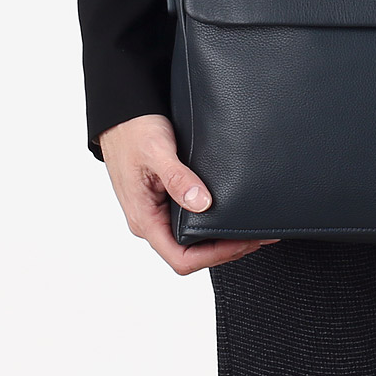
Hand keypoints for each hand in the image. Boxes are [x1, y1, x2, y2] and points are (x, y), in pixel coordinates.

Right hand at [99, 114, 276, 273]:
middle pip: (190, 254)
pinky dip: (212, 222)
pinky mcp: (165, 200)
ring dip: (221, 238)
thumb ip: (177, 178)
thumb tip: (202, 203)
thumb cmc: (133, 132)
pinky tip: (229, 212)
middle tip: (255, 235)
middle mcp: (150, 221)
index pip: (181, 258)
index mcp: (145, 219)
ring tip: (248, 228)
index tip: (241, 242)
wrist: (121, 116)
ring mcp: (157, 212)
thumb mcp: (157, 152)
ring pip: (191, 240)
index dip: (215, 256)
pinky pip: (189, 221)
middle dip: (225, 249)